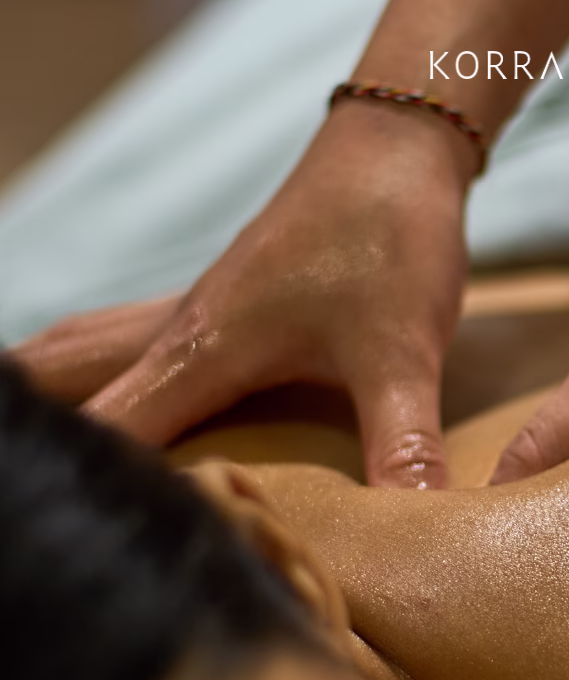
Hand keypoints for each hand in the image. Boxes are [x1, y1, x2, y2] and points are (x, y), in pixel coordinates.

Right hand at [43, 104, 475, 488]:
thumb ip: (403, 442)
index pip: (113, 432)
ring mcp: (194, 317)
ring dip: (61, 394)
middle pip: (68, 377)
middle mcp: (177, 335)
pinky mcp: (219, 311)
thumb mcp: (402, 355)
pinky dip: (104, 375)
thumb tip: (418, 518)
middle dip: (47, 434)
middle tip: (40, 494)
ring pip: (90, 354)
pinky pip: (133, 348)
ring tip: (50, 453)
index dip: (98, 486)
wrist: (398, 148)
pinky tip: (120, 404)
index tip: (87, 531)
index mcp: (201, 352)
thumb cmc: (389, 240)